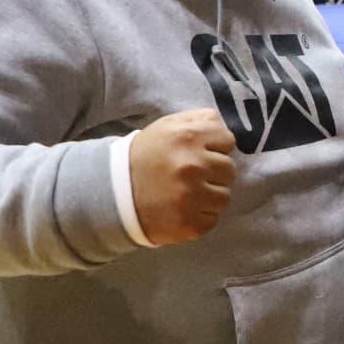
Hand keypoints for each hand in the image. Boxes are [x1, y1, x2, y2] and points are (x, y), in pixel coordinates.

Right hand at [129, 108, 236, 245]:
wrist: (114, 192)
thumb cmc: (147, 155)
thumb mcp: (168, 126)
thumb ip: (200, 119)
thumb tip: (224, 127)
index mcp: (188, 137)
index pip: (228, 140)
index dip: (215, 147)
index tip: (201, 153)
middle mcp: (193, 165)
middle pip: (229, 170)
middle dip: (213, 172)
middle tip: (192, 175)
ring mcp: (192, 197)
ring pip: (224, 197)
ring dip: (209, 196)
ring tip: (187, 193)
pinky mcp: (190, 224)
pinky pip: (213, 219)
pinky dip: (200, 216)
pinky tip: (182, 209)